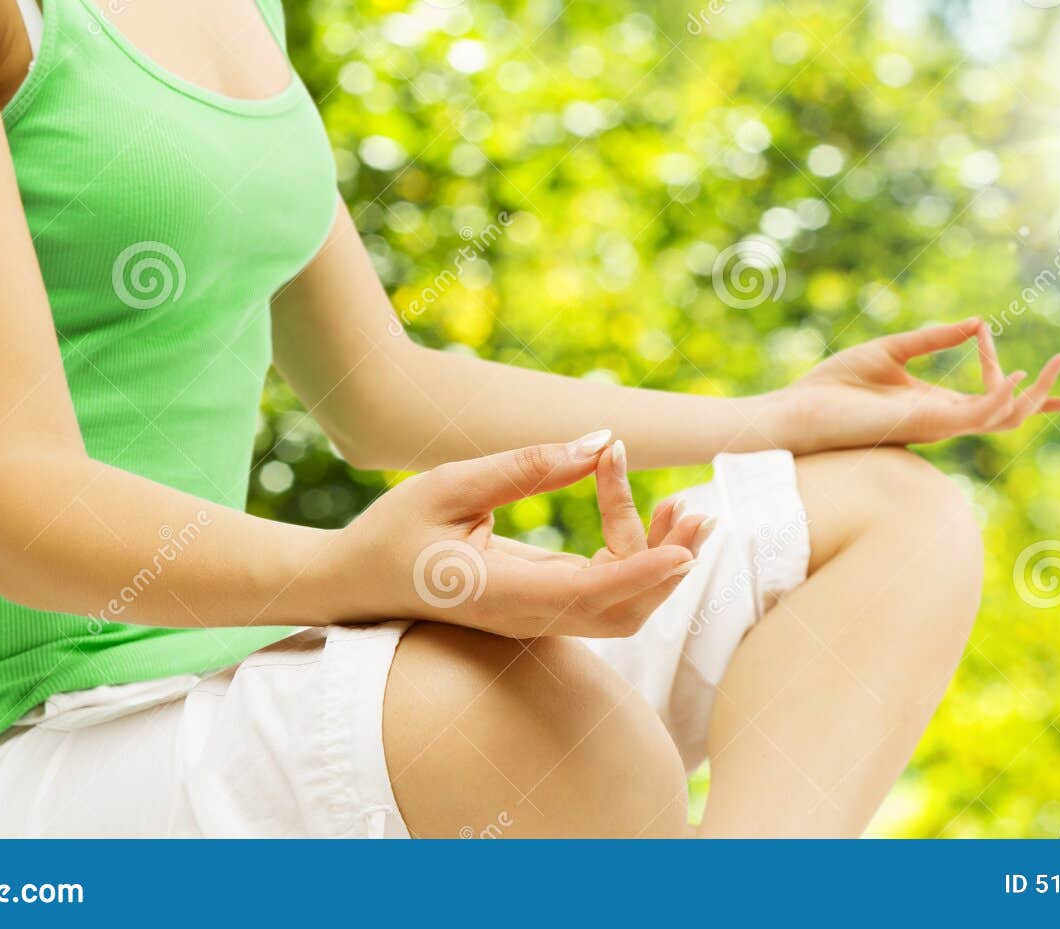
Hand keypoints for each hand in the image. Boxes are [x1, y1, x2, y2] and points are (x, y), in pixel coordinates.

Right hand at [331, 431, 704, 637]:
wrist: (359, 584)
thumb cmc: (395, 531)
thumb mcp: (450, 484)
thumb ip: (526, 465)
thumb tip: (602, 441)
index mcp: (500, 593)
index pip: (586, 593)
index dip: (642, 573)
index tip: (686, 548)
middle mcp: (528, 616)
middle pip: (622, 612)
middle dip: (670, 566)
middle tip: (700, 508)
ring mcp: (540, 618)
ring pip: (623, 609)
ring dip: (662, 564)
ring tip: (684, 507)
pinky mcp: (546, 606)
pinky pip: (607, 593)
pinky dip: (639, 558)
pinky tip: (650, 513)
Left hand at [768, 317, 1059, 453]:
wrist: (800, 411)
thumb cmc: (835, 387)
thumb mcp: (892, 351)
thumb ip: (934, 338)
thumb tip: (977, 322)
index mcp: (934, 404)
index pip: (991, 402)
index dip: (1018, 382)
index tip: (1008, 340)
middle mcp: (941, 420)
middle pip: (1007, 415)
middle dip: (1042, 395)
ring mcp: (936, 424)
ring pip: (999, 418)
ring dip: (1030, 395)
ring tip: (1050, 365)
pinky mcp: (924, 423)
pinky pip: (973, 416)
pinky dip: (997, 396)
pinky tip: (1011, 376)